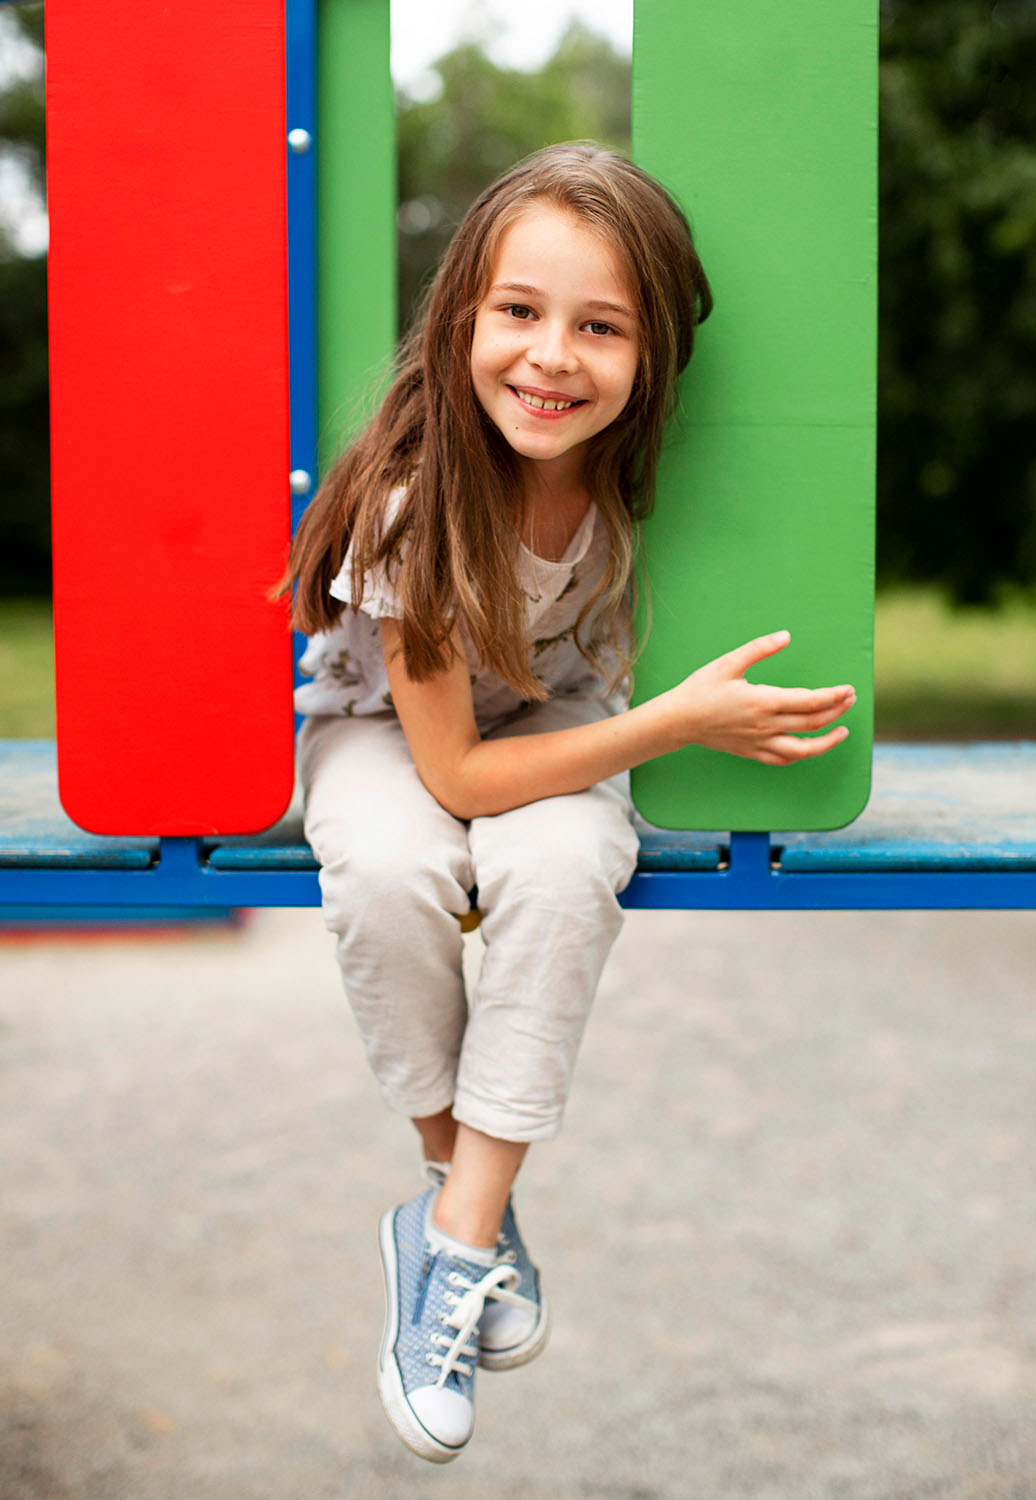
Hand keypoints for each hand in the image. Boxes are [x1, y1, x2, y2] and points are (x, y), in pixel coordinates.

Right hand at [670, 631, 855, 765]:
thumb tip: (786, 636)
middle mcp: (766, 725)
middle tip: (851, 699)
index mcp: (763, 701)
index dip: (834, 696)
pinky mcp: (752, 752)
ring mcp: (760, 742)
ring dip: (827, 741)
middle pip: (813, 723)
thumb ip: (759, 649)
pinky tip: (811, 746)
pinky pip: (784, 759)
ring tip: (842, 731)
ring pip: (803, 749)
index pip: (810, 702)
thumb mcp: (728, 662)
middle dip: (837, 711)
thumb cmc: (701, 689)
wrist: (678, 720)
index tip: (848, 689)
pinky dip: (802, 755)